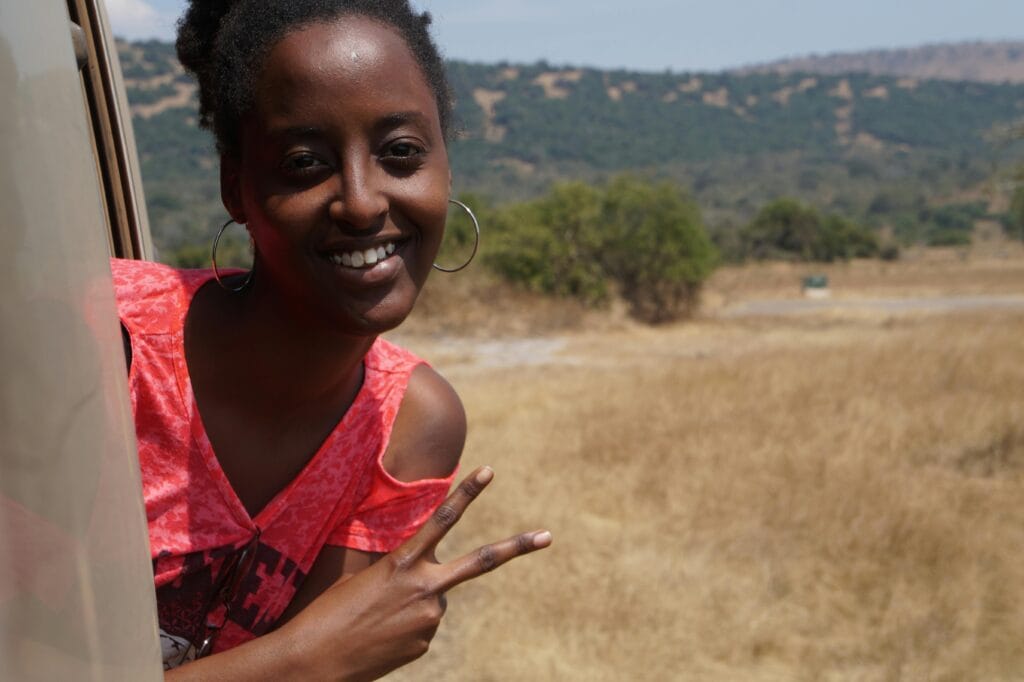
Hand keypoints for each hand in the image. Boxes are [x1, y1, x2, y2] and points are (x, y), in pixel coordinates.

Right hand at [281, 466, 550, 681]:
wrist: (315, 661)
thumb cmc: (330, 613)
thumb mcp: (364, 579)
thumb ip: (404, 574)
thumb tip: (432, 591)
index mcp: (404, 562)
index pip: (443, 519)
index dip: (467, 493)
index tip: (489, 470)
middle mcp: (426, 587)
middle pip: (483, 562)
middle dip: (519, 546)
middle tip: (548, 535)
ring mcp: (430, 617)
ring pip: (435, 600)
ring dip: (414, 604)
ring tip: (376, 619)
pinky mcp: (426, 642)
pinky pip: (422, 626)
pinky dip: (405, 627)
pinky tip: (380, 636)